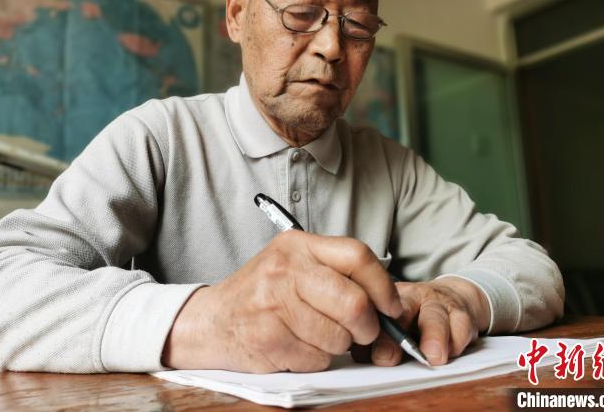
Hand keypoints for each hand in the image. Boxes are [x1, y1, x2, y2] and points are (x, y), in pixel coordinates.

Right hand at [162, 230, 402, 372]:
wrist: (212, 319)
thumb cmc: (262, 293)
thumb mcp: (293, 264)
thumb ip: (335, 272)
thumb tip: (386, 302)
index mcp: (298, 245)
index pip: (358, 256)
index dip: (383, 286)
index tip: (391, 307)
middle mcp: (285, 269)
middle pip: (354, 302)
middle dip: (367, 327)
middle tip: (362, 332)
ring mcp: (273, 304)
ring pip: (338, 336)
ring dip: (338, 346)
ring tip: (318, 336)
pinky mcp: (267, 338)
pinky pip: (316, 359)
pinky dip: (316, 360)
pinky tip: (298, 346)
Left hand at [351, 277, 489, 366]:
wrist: (455, 299)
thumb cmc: (416, 318)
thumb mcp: (393, 324)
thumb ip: (375, 339)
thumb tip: (360, 354)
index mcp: (389, 300)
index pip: (375, 311)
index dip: (369, 330)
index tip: (364, 346)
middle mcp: (413, 298)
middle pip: (402, 310)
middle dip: (394, 336)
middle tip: (388, 357)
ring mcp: (439, 305)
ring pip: (435, 317)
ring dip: (433, 337)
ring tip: (432, 356)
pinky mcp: (463, 315)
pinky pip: (462, 327)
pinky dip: (457, 341)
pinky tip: (451, 352)